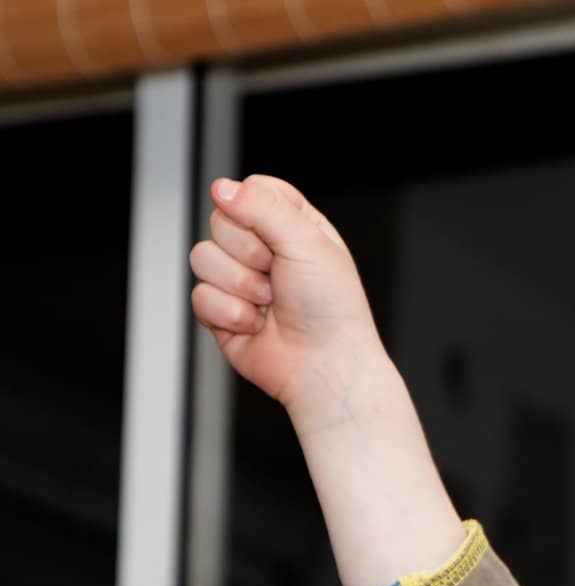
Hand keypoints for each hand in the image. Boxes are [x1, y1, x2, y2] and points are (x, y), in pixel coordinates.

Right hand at [189, 174, 389, 420]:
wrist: (325, 367)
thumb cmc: (332, 310)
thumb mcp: (308, 242)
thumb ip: (264, 206)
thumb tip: (221, 187)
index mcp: (291, 226)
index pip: (249, 190)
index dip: (254, 209)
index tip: (278, 236)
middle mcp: (264, 250)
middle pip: (219, 222)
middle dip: (248, 253)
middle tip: (278, 276)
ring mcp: (240, 280)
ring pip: (202, 257)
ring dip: (240, 285)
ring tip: (270, 304)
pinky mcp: (222, 312)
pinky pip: (199, 296)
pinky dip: (229, 313)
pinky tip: (257, 325)